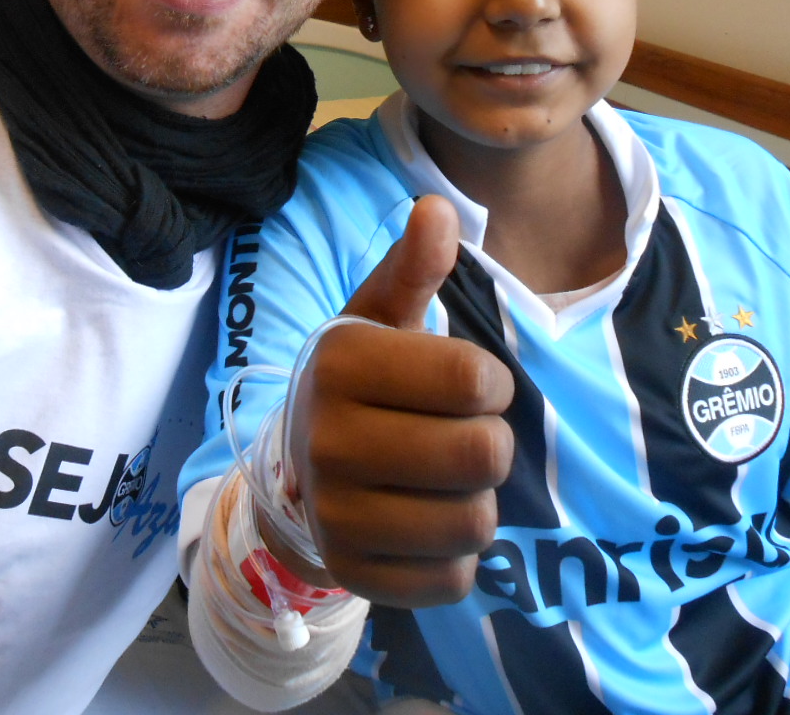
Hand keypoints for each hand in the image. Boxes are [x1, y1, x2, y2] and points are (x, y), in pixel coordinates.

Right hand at [273, 196, 513, 607]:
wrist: (299, 469)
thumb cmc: (364, 383)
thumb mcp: (382, 318)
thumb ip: (415, 267)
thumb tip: (439, 208)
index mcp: (341, 366)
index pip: (475, 378)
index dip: (490, 383)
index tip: (466, 384)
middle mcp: (328, 443)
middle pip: (484, 453)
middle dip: (490, 442)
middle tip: (459, 435)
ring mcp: (336, 516)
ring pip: (476, 523)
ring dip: (479, 502)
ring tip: (444, 481)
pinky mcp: (354, 574)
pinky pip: (453, 580)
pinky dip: (456, 556)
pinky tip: (426, 524)